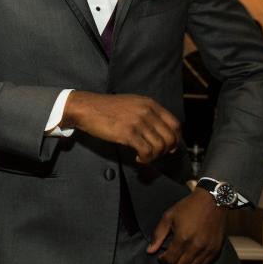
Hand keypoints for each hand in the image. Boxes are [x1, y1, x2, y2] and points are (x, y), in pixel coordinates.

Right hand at [62, 91, 181, 163]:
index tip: (169, 148)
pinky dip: (145, 159)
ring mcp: (138, 122)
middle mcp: (147, 112)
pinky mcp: (128, 134)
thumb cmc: (107, 108)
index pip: (175, 124)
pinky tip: (138, 159)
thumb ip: (148, 114)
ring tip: (143, 157)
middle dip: (166, 151)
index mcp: (150, 104)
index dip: (176, 139)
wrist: (86, 108)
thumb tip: (162, 133)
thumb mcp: (132, 104)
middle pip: (170, 137)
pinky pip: (147, 151)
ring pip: (160, 146)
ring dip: (154, 156)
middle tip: (155, 155)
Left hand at [146, 189, 225, 263]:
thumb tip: (150, 251)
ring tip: (182, 257)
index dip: (163, 261)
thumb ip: (158, 235)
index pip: (170, 260)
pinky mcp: (216, 249)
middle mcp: (196, 247)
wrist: (212, 201)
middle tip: (171, 258)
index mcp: (182, 238)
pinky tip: (193, 256)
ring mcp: (208, 249)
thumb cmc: (188, 207)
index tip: (161, 257)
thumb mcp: (168, 217)